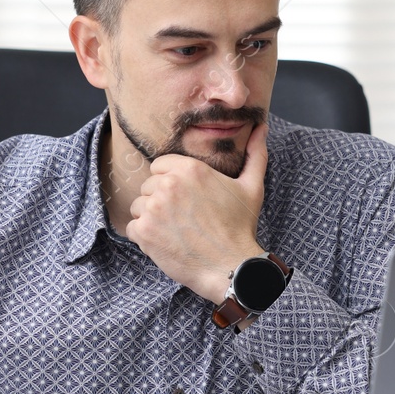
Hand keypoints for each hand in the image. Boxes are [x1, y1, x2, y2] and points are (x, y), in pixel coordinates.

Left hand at [125, 121, 268, 302]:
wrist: (230, 266)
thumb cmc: (240, 227)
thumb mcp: (252, 187)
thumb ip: (255, 154)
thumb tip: (262, 127)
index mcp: (190, 169)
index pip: (159, 166)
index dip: (169, 181)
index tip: (183, 198)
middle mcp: (168, 184)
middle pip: (148, 186)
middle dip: (160, 200)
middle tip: (183, 218)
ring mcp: (153, 208)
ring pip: (139, 207)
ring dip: (151, 219)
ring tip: (175, 231)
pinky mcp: (144, 231)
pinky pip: (132, 228)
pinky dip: (144, 237)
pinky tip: (166, 242)